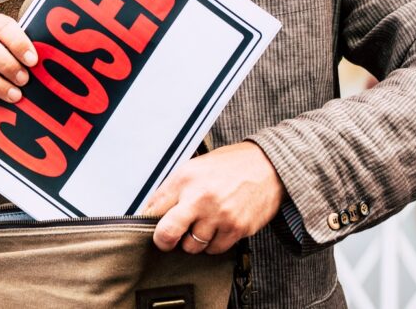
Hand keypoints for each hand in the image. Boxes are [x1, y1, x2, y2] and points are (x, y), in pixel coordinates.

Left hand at [139, 141, 285, 253]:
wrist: (267, 166)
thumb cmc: (229, 165)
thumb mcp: (194, 167)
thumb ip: (173, 188)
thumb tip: (152, 210)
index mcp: (184, 178)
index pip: (153, 208)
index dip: (148, 220)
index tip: (151, 225)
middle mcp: (199, 197)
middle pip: (167, 234)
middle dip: (164, 241)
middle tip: (167, 240)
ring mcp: (219, 216)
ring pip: (191, 247)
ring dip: (192, 241)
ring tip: (200, 226)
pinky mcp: (236, 229)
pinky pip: (214, 249)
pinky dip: (212, 244)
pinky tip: (216, 229)